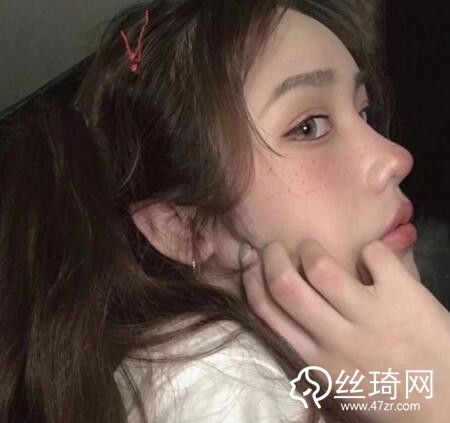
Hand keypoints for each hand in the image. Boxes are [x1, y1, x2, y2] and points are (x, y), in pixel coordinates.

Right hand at [240, 239, 449, 421]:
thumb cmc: (386, 393)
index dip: (252, 280)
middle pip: (286, 285)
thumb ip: (309, 346)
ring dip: (312, 249)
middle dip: (273, 257)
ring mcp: (371, 317)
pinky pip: (374, 255)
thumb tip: (285, 301)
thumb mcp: (336, 379)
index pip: (267, 313)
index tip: (251, 262)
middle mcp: (337, 338)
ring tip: (315, 248)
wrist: (446, 407)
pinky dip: (369, 249)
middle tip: (275, 247)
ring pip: (323, 268)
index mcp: (316, 359)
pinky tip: (371, 258)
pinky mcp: (403, 296)